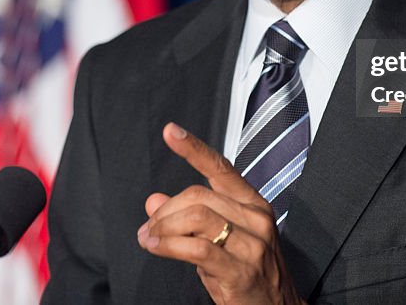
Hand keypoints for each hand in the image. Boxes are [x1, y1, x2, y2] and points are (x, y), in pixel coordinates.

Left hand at [137, 122, 304, 304]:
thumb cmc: (248, 274)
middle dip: (165, 211)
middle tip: (149, 228)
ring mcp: (252, 244)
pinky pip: (197, 248)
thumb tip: (153, 201)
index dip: (194, 148)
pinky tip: (156, 248)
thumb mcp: (220, 240)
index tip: (170, 131)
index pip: (221, 168)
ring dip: (163, 228)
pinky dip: (169, 246)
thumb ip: (188, 219)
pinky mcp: (241, 270)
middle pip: (198, 196)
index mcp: (253, 204)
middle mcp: (256, 218)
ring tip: (150, 239)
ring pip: (196, 217)